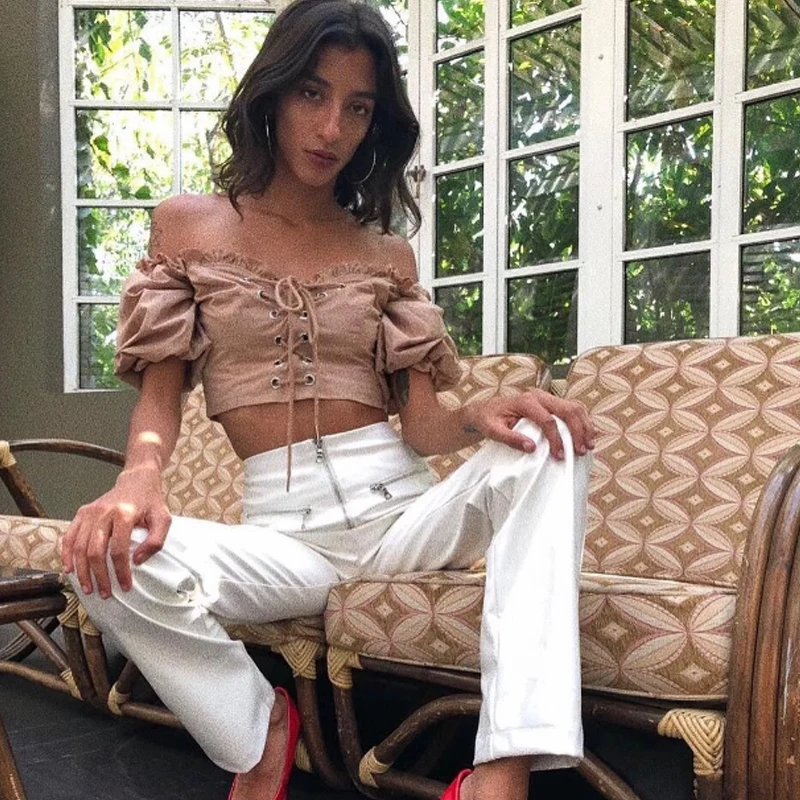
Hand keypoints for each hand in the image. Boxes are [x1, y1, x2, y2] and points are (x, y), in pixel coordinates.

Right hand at [61, 464, 171, 597]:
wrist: (137, 480)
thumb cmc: (150, 502)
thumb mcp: (163, 519)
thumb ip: (155, 541)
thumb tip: (137, 561)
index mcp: (124, 513)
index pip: (119, 550)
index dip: (121, 571)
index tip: (125, 586)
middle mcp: (104, 512)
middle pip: (96, 551)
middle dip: (99, 576)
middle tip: (105, 593)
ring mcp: (90, 512)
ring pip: (79, 547)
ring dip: (83, 571)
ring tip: (88, 588)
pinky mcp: (82, 512)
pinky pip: (69, 537)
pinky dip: (66, 555)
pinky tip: (70, 570)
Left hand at [462, 389, 594, 459]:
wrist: (484, 410)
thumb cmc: (488, 420)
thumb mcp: (493, 431)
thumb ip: (511, 439)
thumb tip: (531, 447)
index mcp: (525, 401)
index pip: (548, 420)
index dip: (556, 439)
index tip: (559, 456)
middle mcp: (539, 396)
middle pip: (568, 410)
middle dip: (578, 431)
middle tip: (581, 451)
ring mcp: (546, 397)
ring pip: (574, 407)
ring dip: (585, 426)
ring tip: (589, 445)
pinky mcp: (550, 403)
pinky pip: (572, 409)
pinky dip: (582, 421)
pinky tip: (587, 436)